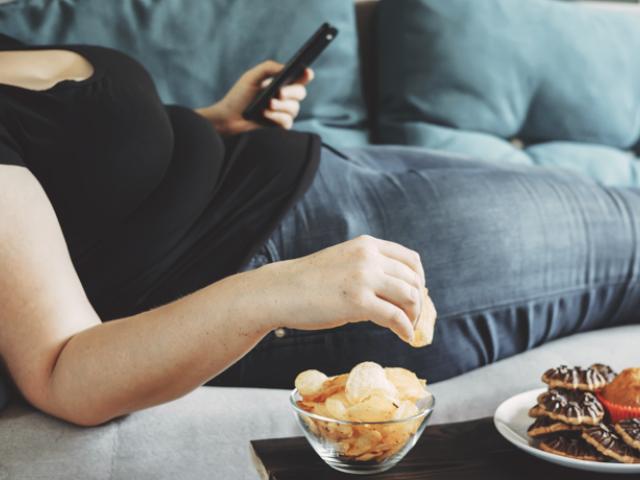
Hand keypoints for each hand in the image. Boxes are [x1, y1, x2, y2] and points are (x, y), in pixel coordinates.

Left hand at [197, 60, 313, 134]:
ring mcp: (283, 111)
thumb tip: (286, 67)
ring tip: (267, 105)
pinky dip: (277, 118)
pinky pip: (287, 121)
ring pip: (294, 108)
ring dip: (280, 107)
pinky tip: (266, 115)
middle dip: (291, 92)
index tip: (307, 72)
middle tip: (279, 93)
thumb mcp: (251, 77)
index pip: (300, 78)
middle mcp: (285, 96)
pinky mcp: (279, 124)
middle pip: (300, 93)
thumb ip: (268, 68)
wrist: (229, 116)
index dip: (306, 75)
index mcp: (281, 83)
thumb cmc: (239, 95)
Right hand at [254, 235, 432, 342]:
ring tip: (409, 328)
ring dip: (415, 316)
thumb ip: (369, 269)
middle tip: (415, 317)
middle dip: (419, 301)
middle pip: (413, 279)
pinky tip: (404, 336)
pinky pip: (395, 316)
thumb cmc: (309, 281)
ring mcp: (364, 278)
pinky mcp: (359, 302)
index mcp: (367, 245)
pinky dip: (405, 328)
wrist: (281, 291)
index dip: (419, 280)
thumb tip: (395, 292)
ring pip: (409, 296)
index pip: (410, 259)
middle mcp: (369, 257)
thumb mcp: (344, 261)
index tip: (417, 295)